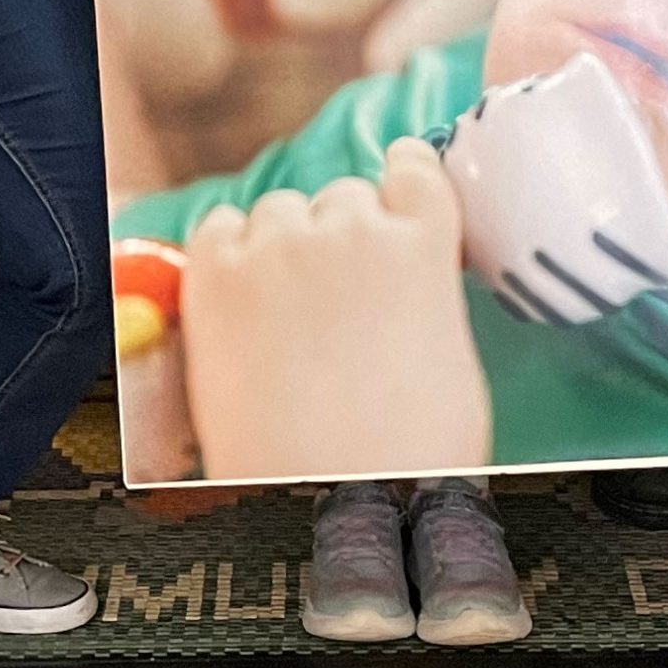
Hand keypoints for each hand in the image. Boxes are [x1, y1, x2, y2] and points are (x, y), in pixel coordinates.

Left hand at [180, 138, 490, 479]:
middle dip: (340, 236)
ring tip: (285, 314)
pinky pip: (217, 226)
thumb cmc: (407, 455)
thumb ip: (428, 293)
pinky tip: (240, 300)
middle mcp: (350, 228)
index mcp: (422, 246)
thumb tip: (411, 280)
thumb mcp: (452, 359)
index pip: (413, 168)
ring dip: (283, 245)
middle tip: (334, 299)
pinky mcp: (216, 272)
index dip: (401, 181)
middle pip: (343, 196)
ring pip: (280, 210)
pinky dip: (227, 252)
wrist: (334, 499)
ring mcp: (279, 246)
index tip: (391, 195)